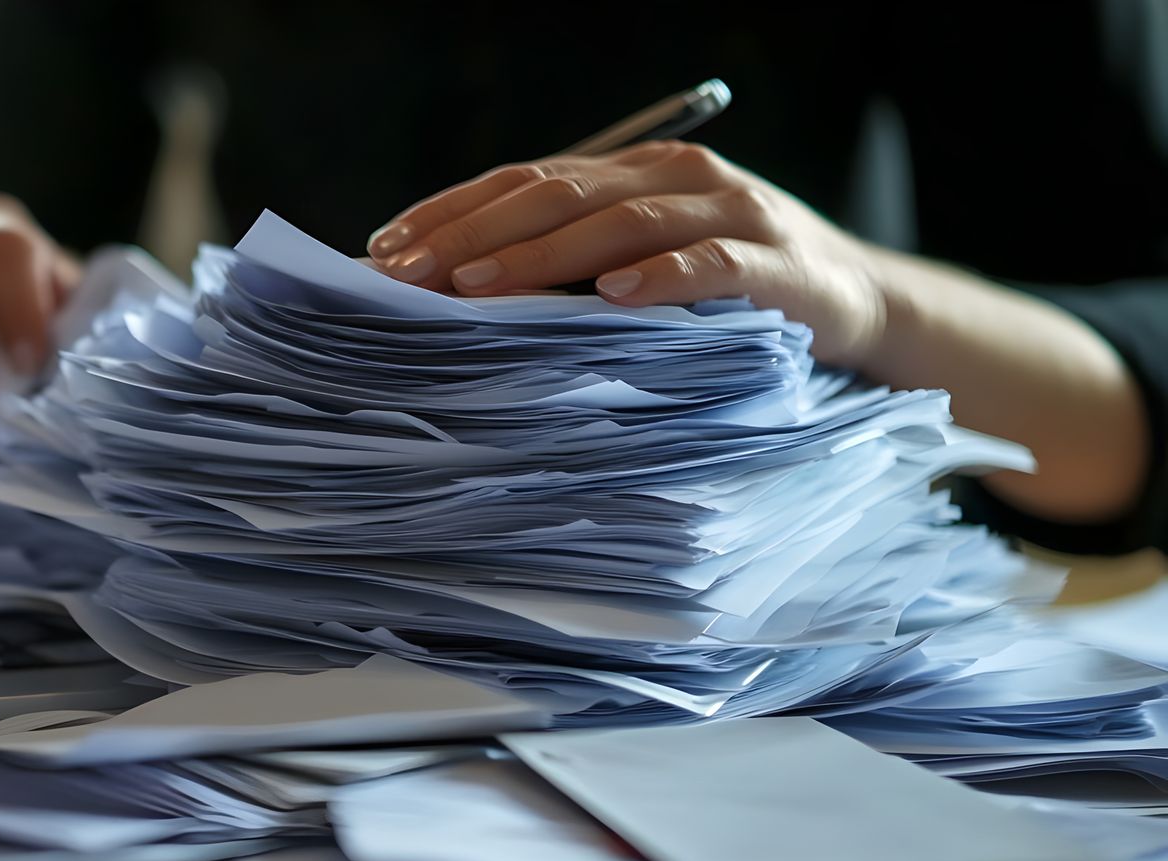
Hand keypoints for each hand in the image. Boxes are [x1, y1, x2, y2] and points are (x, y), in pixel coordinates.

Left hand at [366, 142, 889, 365]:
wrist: (858, 305)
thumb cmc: (727, 291)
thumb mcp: (640, 264)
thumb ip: (567, 264)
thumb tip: (456, 289)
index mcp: (631, 172)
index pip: (523, 179)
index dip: (451, 209)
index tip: (384, 247)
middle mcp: (675, 177)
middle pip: (557, 194)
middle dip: (472, 233)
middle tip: (408, 273)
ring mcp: (729, 213)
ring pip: (619, 223)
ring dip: (542, 257)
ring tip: (478, 285)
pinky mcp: (775, 264)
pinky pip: (710, 265)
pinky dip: (660, 278)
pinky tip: (611, 297)